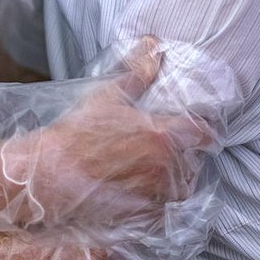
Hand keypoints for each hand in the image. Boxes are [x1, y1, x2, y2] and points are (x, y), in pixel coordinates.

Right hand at [2, 39, 209, 230]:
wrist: (53, 171)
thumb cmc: (80, 132)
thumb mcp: (109, 95)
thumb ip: (138, 71)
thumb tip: (153, 44)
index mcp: (165, 137)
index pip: (205, 133)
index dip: (200, 127)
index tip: (190, 125)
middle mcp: (168, 168)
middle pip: (194, 159)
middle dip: (182, 151)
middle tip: (158, 144)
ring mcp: (158, 195)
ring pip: (182, 184)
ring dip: (173, 175)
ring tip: (147, 165)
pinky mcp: (146, 216)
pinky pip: (166, 208)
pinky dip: (159, 198)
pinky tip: (137, 186)